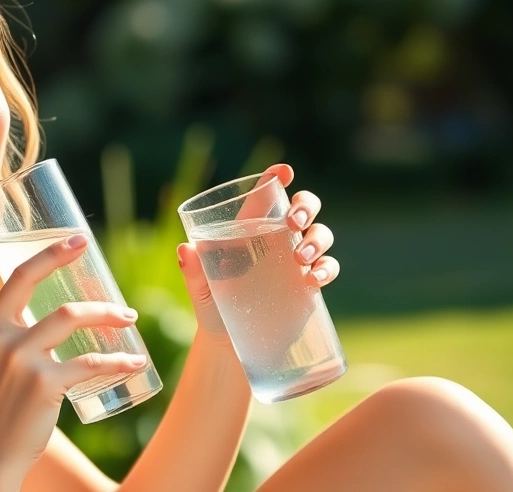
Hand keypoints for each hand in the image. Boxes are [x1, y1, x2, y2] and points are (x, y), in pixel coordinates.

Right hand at [0, 234, 147, 489]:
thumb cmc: (0, 410)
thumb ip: (17, 339)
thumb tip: (59, 321)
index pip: (20, 276)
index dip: (51, 254)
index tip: (78, 240)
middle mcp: (0, 336)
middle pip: (57, 297)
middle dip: (95, 292)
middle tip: (122, 298)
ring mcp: (20, 359)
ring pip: (74, 320)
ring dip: (109, 318)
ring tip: (130, 324)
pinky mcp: (41, 384)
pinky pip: (90, 363)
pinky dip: (118, 360)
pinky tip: (135, 362)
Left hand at [176, 163, 340, 344]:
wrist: (229, 341)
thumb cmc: (211, 304)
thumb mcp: (199, 288)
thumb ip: (193, 270)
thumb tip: (184, 250)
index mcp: (249, 229)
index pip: (266, 195)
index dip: (277, 177)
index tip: (285, 171)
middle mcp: (277, 238)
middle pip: (304, 207)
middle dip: (306, 206)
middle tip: (294, 222)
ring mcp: (296, 259)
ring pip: (321, 233)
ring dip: (317, 239)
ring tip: (301, 257)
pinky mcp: (308, 284)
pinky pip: (328, 267)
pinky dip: (326, 269)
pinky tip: (313, 279)